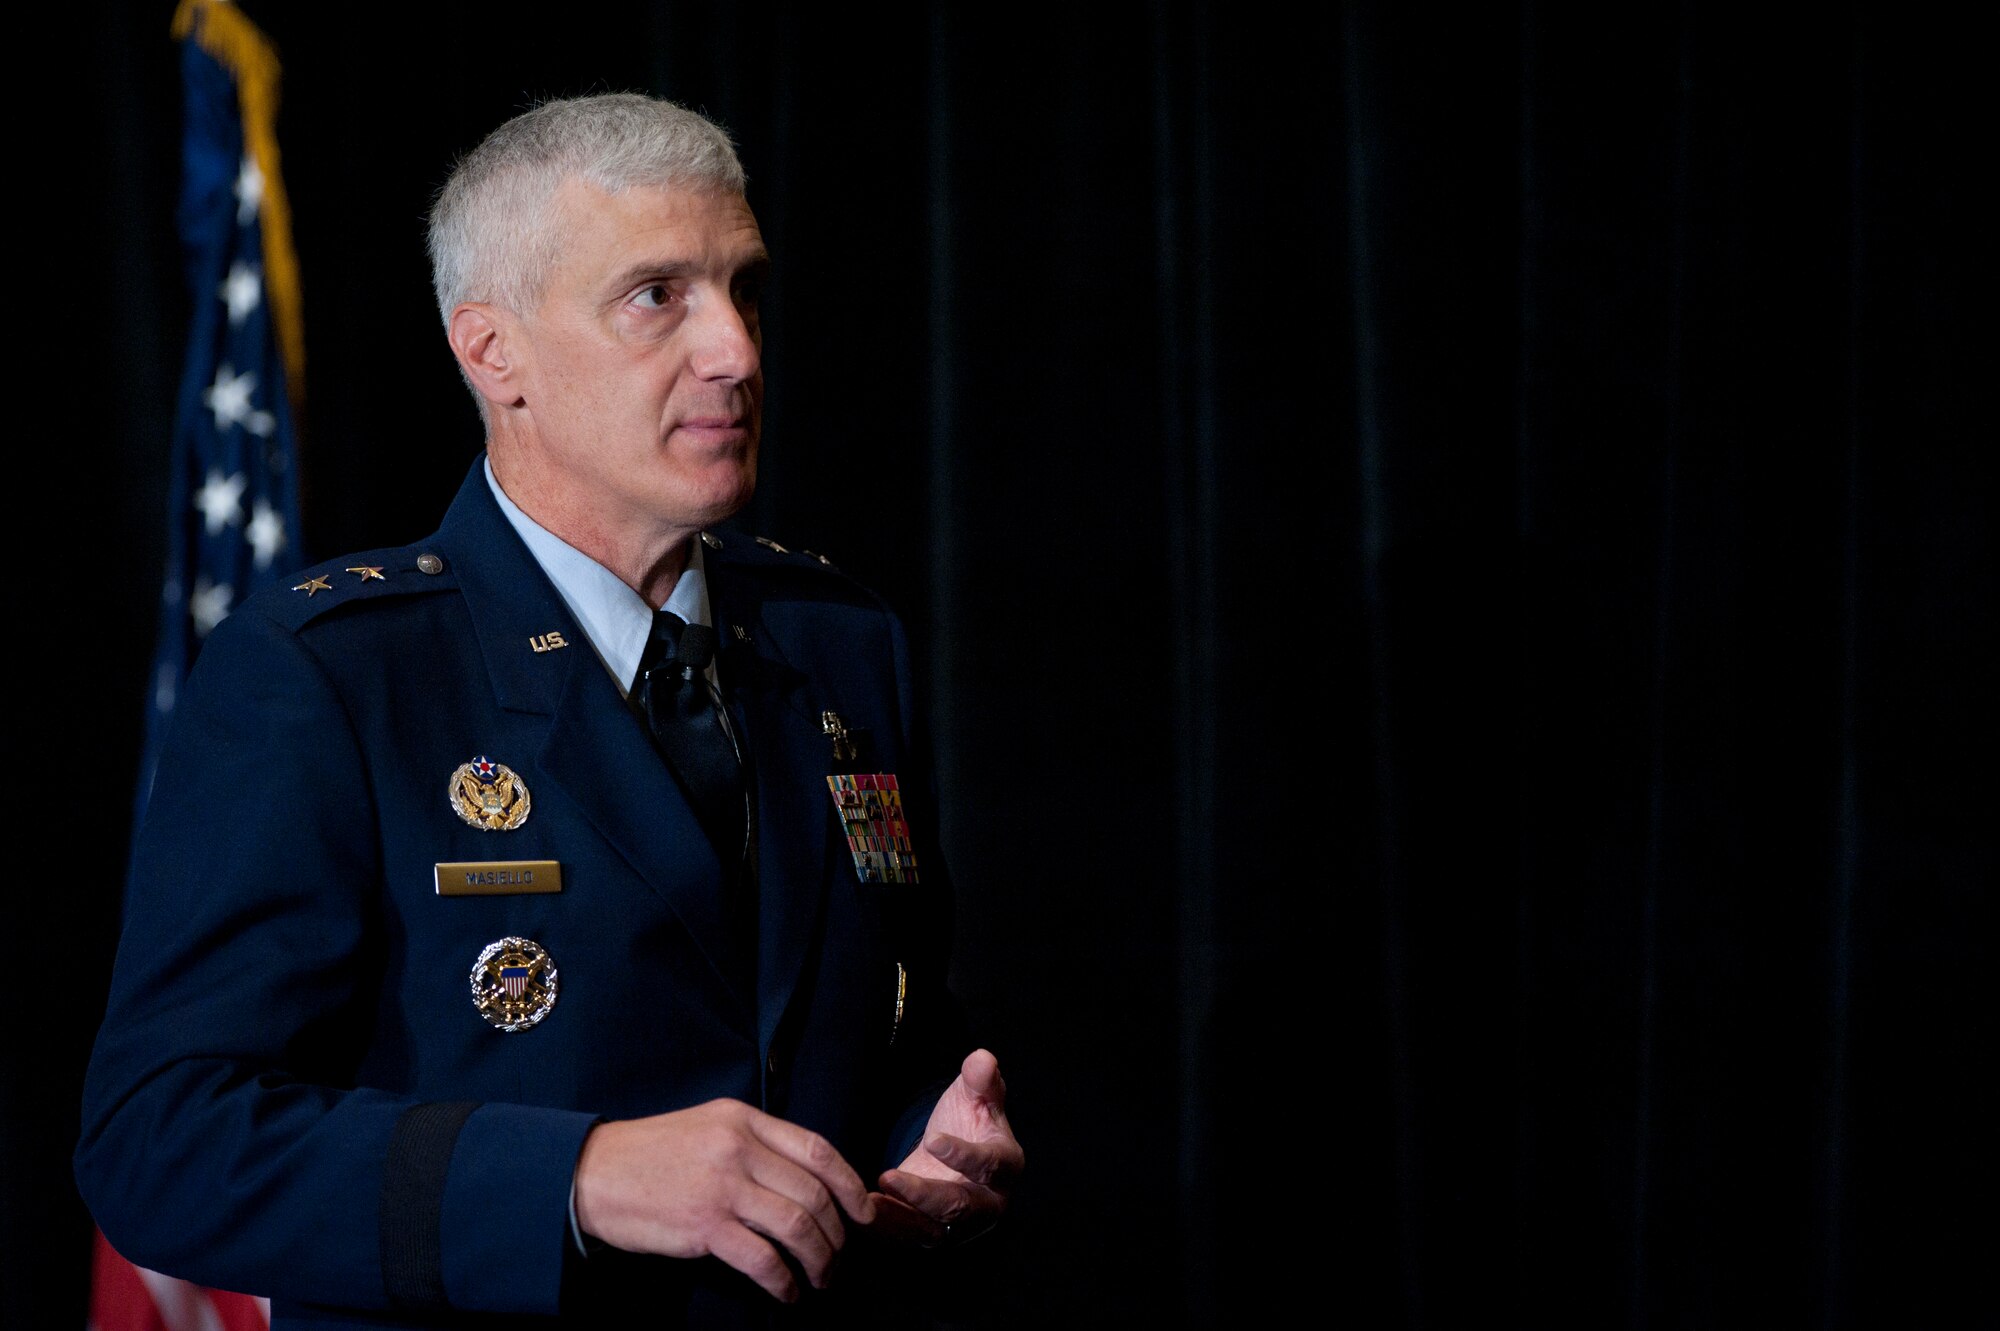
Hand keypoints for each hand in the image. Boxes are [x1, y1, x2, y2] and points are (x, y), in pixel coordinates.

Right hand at [572, 1099, 875, 1301]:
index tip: (863, 1210)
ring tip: (820, 1277)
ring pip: (797, 1225)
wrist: (593, 1174)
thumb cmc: (650, 1154)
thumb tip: (802, 1179)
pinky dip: (783, 1281)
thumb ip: (754, 1143)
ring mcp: (723, 1186)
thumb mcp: (707, 1127)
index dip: (849, 1183)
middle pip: (813, 1192)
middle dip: (837, 1231)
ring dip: (819, 1258)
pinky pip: (763, 1258)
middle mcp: (739, 1148)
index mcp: (743, 1120)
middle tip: (840, 1255)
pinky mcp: (705, 1225)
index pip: (817, 1149)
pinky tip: (786, 1292)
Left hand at [873, 1049, 1023, 1246]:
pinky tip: (862, 1211)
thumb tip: (982, 1058)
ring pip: (933, 1229)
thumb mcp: (976, 1095)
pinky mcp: (933, 1233)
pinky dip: (886, 1228)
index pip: (989, 1164)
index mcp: (1006, 1165)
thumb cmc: (970, 1120)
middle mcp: (988, 1202)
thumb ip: (981, 1079)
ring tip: (869, 1200)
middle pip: (960, 1206)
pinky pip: (909, 1237)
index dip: (963, 1154)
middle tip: (888, 1176)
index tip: (932, 1139)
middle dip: (924, 1195)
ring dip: (899, 1217)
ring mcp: (960, 1224)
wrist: (953, 1152)